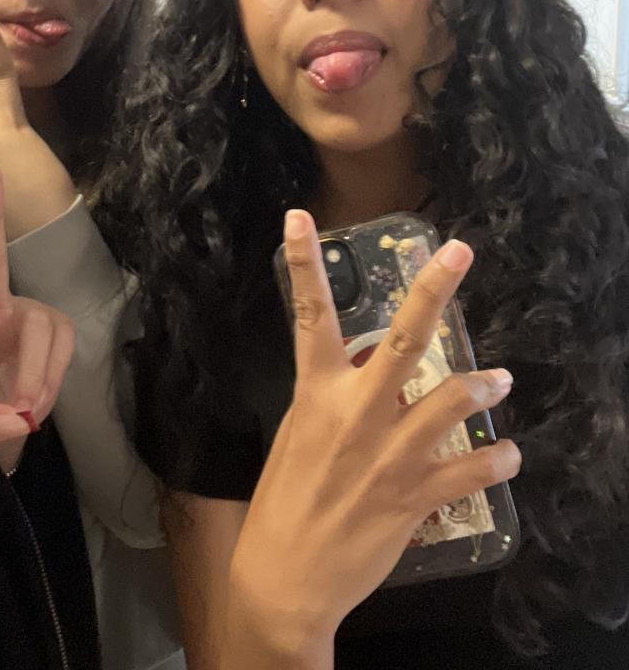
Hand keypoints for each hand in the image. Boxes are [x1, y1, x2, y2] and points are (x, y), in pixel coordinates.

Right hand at [223, 212, 520, 668]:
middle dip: (434, 291)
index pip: (309, 316)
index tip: (299, 216)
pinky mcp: (415, 496)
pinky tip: (507, 453)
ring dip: (482, 384)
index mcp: (316, 393)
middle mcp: (355, 413)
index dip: (304, 262)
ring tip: (501, 380)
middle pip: (404, 340)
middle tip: (461, 253)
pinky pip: (470, 470)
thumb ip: (338, 397)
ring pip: (451, 401)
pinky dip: (496, 458)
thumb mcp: (300, 434)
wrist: (285, 576)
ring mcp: (389, 454)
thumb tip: (377, 366)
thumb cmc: (286, 499)